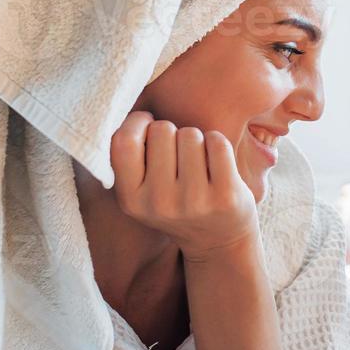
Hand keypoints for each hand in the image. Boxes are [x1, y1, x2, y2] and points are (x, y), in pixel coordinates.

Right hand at [109, 111, 257, 260]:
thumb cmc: (176, 201)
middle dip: (171, 132)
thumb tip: (133, 107)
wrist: (218, 242)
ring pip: (191, 134)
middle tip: (178, 153)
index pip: (123, 142)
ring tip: (198, 162)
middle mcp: (159, 203)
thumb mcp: (143, 191)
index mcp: (131, 200)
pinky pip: (217, 142)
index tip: (148, 123)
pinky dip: (218, 144)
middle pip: (161, 130)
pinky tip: (217, 163)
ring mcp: (194, 201)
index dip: (137, 123)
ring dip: (196, 140)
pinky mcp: (225, 195)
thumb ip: (131, 157)